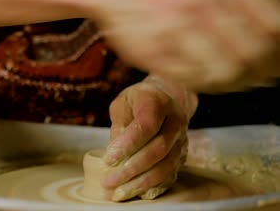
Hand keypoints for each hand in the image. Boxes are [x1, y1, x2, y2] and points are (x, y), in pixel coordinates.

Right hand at [88, 0, 279, 92]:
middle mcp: (201, 1)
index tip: (275, 63)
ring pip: (223, 72)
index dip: (277, 54)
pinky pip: (191, 79)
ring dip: (231, 82)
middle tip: (255, 77)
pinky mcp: (152, 50)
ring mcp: (173, 27)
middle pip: (251, 55)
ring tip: (227, 78)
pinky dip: (202, 83)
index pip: (274, 30)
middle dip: (258, 72)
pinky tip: (202, 74)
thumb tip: (275, 51)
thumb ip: (247, 8)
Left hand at [102, 77, 196, 200]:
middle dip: (131, 170)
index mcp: (158, 103)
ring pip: (165, 167)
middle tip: (108, 182)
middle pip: (157, 151)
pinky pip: (170, 176)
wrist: (168, 97)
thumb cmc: (139, 101)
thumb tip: (115, 151)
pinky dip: (153, 187)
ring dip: (140, 183)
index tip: (108, 159)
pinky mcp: (182, 156)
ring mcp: (182, 141)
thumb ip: (119, 123)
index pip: (146, 126)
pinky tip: (137, 194)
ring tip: (118, 193)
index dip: (127, 145)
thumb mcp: (123, 103)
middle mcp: (175, 122)